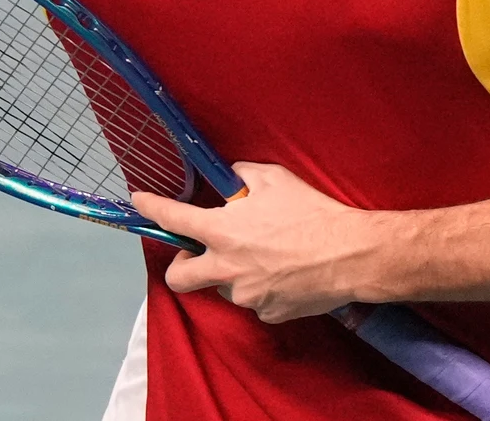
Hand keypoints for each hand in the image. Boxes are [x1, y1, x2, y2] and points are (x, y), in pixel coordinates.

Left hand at [133, 163, 384, 323]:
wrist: (350, 254)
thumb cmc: (312, 213)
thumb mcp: (276, 179)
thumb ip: (244, 176)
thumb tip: (231, 179)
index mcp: (222, 231)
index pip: (174, 217)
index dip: (151, 208)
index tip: (138, 202)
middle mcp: (225, 268)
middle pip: (180, 278)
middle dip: (180, 266)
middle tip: (197, 254)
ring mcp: (245, 295)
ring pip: (226, 286)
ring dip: (236, 273)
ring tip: (269, 258)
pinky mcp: (267, 313)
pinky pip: (256, 301)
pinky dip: (265, 288)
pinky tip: (288, 274)